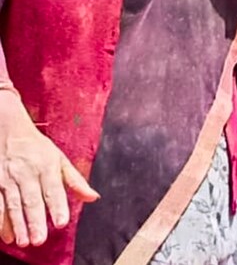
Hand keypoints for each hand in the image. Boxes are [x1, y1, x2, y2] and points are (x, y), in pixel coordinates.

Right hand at [0, 101, 99, 246]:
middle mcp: (27, 173)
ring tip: (24, 241)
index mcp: (47, 166)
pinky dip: (1, 222)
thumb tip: (93, 197)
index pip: (54, 189)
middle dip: (35, 220)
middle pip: (31, 200)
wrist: (8, 130)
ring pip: (13, 205)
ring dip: (17, 225)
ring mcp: (8, 179)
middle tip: (40, 240)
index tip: (61, 222)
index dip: (58, 206)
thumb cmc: (37, 148)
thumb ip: (75, 181)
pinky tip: (7, 236)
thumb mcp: (59, 159)